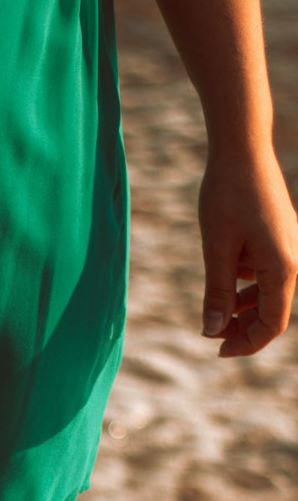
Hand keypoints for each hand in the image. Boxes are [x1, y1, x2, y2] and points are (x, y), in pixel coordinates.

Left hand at [199, 144, 297, 356]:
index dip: (247, 343)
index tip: (217, 350)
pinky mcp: (279, 237)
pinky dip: (246, 284)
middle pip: (273, 311)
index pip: (272, 323)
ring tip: (214, 316)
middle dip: (243, 329)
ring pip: (269, 292)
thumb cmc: (227, 196)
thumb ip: (218, 293)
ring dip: (243, 308)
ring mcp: (289, 246)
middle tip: (211, 337)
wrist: (242, 150)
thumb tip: (214, 330)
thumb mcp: (216, 249)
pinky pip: (266, 272)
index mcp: (283, 267)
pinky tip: (224, 279)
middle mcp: (293, 259)